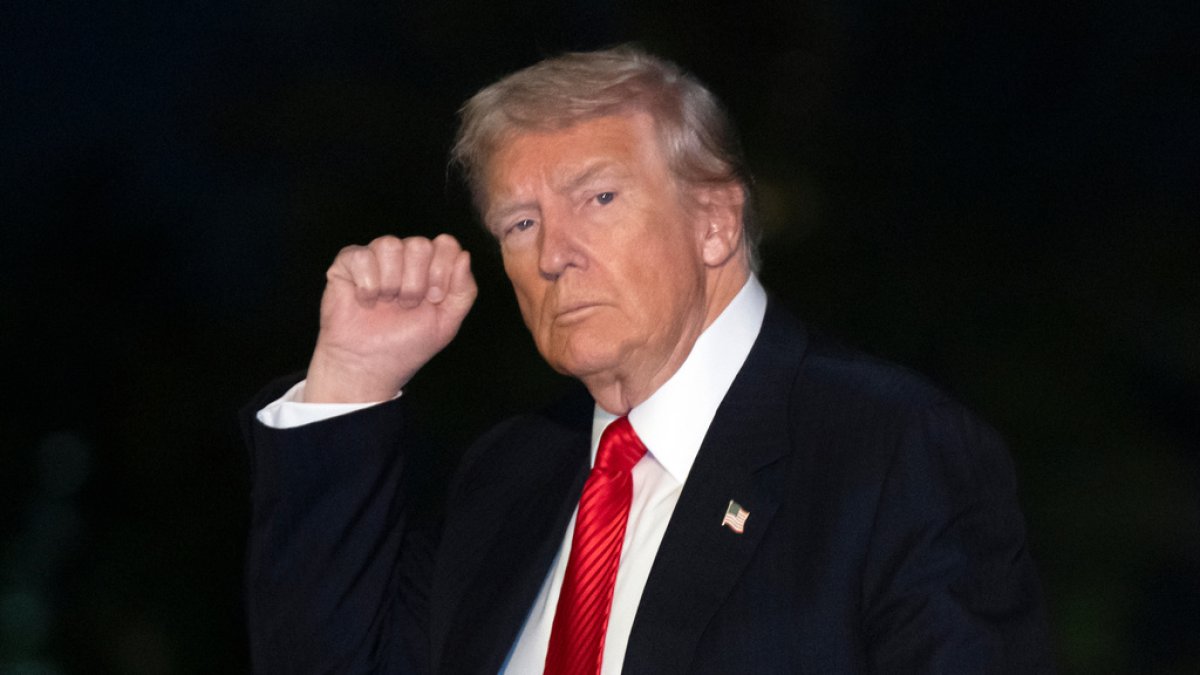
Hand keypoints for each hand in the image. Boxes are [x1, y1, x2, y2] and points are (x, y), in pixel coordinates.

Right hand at [303, 234, 476, 402]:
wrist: (369, 365)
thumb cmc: (407, 344)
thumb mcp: (446, 322)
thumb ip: (464, 291)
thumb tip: (464, 256)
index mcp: (430, 266)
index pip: (446, 244)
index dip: (442, 272)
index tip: (433, 299)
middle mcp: (404, 256)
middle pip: (419, 244)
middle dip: (416, 282)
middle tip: (407, 305)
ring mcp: (376, 257)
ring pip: (390, 245)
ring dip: (391, 283)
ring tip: (386, 303)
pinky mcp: (347, 263)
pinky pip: (362, 256)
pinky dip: (367, 285)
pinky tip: (366, 301)